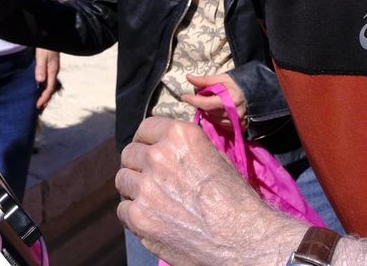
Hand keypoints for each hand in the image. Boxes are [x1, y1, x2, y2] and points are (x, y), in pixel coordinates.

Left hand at [34, 48, 60, 110]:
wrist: (50, 36)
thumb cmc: (46, 45)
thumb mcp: (42, 56)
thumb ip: (40, 68)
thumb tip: (40, 81)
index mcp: (53, 71)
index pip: (49, 89)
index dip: (44, 98)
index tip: (38, 105)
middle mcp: (54, 72)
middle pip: (51, 89)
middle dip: (46, 99)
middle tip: (39, 109)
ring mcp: (52, 70)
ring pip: (50, 86)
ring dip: (45, 95)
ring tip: (40, 103)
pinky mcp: (50, 67)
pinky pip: (48, 81)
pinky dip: (44, 88)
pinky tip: (40, 89)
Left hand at [116, 117, 300, 265]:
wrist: (243, 238)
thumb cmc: (235, 200)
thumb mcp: (214, 157)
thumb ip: (183, 149)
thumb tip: (162, 147)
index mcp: (179, 135)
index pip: (145, 128)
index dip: (147, 142)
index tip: (149, 152)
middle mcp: (159, 155)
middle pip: (129, 154)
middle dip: (139, 166)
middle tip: (152, 181)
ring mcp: (146, 186)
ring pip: (122, 180)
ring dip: (134, 190)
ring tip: (152, 201)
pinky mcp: (140, 216)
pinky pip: (123, 210)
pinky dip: (134, 216)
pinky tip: (152, 219)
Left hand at [181, 72, 245, 136]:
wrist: (257, 93)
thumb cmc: (238, 84)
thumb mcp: (222, 79)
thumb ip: (205, 80)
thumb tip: (188, 77)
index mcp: (229, 99)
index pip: (206, 103)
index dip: (193, 100)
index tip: (184, 97)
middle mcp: (233, 113)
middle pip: (209, 112)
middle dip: (201, 105)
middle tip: (200, 98)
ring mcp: (237, 122)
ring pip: (214, 120)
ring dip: (208, 112)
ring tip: (210, 104)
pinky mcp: (239, 128)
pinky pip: (222, 125)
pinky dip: (216, 119)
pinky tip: (218, 111)